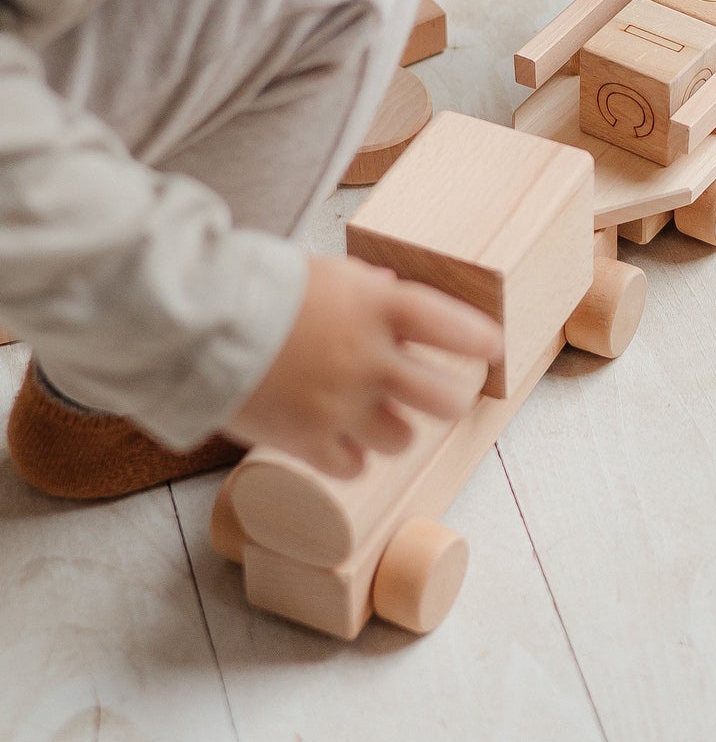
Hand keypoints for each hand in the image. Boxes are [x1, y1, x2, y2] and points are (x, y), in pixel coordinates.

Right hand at [228, 254, 502, 478]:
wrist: (198, 321)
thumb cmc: (260, 289)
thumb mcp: (325, 274)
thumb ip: (366, 290)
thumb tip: (390, 290)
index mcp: (377, 307)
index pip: (452, 326)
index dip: (479, 340)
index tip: (492, 347)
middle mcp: (369, 359)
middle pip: (445, 398)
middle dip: (450, 397)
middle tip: (440, 394)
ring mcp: (340, 405)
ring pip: (403, 439)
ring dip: (395, 429)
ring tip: (374, 415)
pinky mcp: (307, 440)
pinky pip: (354, 466)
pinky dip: (352, 457)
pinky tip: (340, 439)